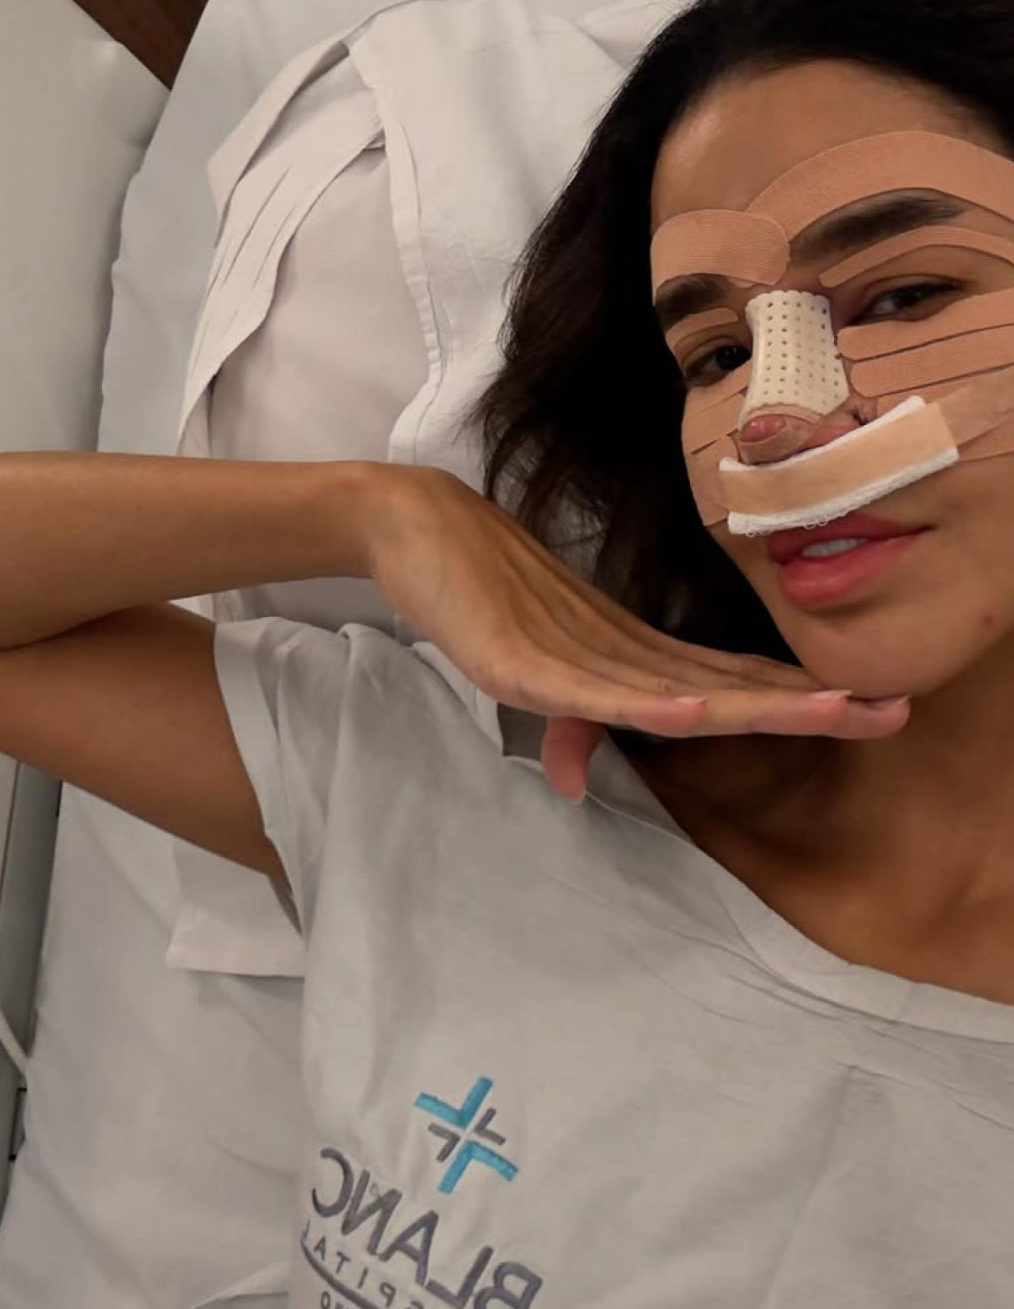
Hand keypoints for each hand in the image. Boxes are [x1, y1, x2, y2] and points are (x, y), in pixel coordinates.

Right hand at [365, 466, 909, 801]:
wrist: (416, 527)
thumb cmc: (480, 590)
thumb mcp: (532, 674)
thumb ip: (566, 724)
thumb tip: (574, 782)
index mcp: (629, 652)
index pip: (727, 683)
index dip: (793, 698)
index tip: (867, 709)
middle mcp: (617, 649)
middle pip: (725, 683)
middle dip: (807, 701)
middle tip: (892, 710)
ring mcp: (571, 653)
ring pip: (676, 686)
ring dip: (754, 702)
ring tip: (829, 711)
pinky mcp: (518, 661)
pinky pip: (589, 690)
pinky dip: (643, 702)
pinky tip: (694, 712)